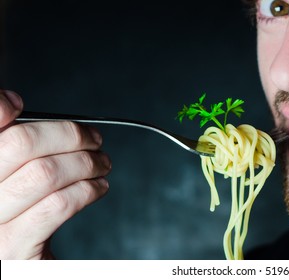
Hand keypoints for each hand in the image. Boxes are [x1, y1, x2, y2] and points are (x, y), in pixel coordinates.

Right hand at [0, 90, 111, 258]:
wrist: (23, 268)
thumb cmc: (18, 223)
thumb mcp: (9, 182)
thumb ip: (12, 150)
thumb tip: (13, 103)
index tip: (19, 104)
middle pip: (19, 143)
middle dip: (68, 135)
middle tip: (94, 140)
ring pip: (45, 172)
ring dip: (86, 163)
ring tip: (102, 165)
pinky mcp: (13, 251)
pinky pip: (57, 205)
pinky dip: (87, 190)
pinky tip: (97, 188)